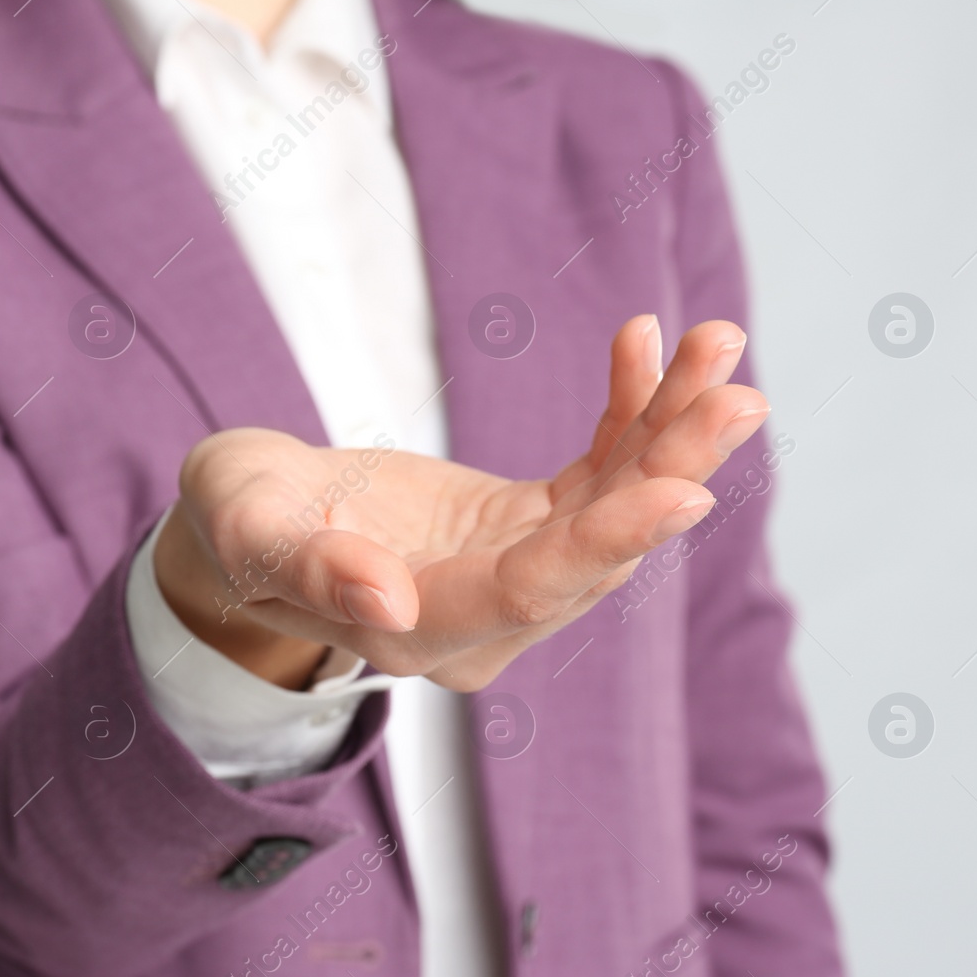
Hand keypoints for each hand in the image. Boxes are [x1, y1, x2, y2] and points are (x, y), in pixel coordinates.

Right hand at [154, 317, 767, 691]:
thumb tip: (387, 600)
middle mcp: (488, 618)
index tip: (686, 488)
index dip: (608, 542)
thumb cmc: (240, 526)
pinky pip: (594, 471)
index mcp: (422, 633)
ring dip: (670, 430)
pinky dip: (626, 410)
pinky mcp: (524, 528)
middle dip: (670, 470)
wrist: (255, 524)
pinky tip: (644, 343)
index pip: (530, 592)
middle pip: (597, 552)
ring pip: (613, 508)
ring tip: (719, 347)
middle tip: (736, 394)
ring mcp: (514, 572)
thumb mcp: (249, 533)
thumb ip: (309, 568)